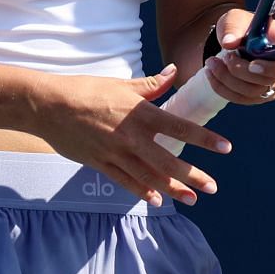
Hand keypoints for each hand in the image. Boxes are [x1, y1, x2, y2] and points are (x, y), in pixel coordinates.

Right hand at [31, 64, 232, 206]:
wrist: (49, 106)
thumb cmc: (86, 90)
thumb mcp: (121, 84)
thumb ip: (151, 84)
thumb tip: (174, 72)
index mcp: (140, 113)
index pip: (179, 127)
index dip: (204, 139)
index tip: (225, 148)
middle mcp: (131, 136)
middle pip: (168, 160)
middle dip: (192, 175)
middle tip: (213, 187)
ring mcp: (115, 152)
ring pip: (149, 176)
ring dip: (172, 189)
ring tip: (192, 199)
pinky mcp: (100, 164)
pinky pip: (125, 181)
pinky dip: (142, 192)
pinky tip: (157, 200)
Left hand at [206, 7, 274, 105]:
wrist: (233, 40)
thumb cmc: (240, 26)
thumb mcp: (234, 18)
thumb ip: (232, 27)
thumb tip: (229, 42)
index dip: (273, 68)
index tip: (252, 64)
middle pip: (269, 81)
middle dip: (242, 72)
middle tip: (226, 57)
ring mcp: (272, 83)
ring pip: (253, 92)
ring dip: (228, 79)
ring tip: (211, 62)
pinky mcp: (258, 95)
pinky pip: (241, 98)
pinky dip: (222, 88)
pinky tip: (211, 73)